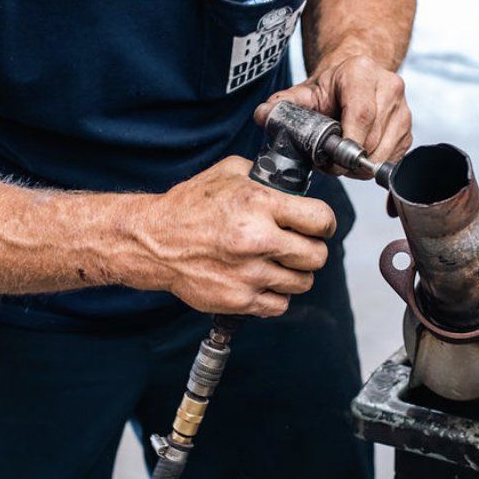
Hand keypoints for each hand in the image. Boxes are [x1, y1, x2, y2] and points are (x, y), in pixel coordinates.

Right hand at [129, 157, 335, 316]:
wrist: (154, 242)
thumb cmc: (189, 207)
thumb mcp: (228, 173)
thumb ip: (265, 178)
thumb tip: (294, 186)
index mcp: (259, 204)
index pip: (321, 219)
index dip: (324, 222)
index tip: (318, 225)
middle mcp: (257, 240)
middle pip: (317, 255)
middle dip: (312, 249)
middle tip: (299, 245)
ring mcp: (249, 274)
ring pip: (303, 282)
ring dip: (295, 273)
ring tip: (278, 262)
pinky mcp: (239, 300)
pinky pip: (279, 304)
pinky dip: (276, 294)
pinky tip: (262, 279)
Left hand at [254, 53, 411, 173]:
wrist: (355, 77)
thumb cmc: (330, 87)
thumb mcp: (304, 92)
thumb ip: (283, 104)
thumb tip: (263, 116)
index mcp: (361, 72)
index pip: (362, 113)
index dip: (348, 142)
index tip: (332, 160)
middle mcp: (389, 86)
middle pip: (373, 137)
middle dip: (349, 159)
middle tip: (328, 162)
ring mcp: (403, 108)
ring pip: (385, 151)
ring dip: (361, 165)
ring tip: (342, 157)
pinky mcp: (409, 127)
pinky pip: (393, 157)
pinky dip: (373, 164)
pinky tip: (357, 155)